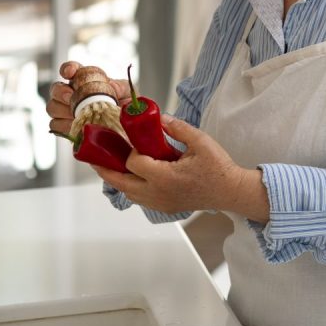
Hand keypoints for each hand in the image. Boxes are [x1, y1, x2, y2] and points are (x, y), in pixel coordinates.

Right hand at [46, 61, 129, 136]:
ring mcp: (65, 110)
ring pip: (52, 107)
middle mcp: (72, 93)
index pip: (70, 69)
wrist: (125, 126)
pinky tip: (76, 125)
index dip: (67, 68)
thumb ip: (120, 86)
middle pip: (55, 89)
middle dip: (61, 91)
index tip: (70, 72)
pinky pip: (55, 124)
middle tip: (71, 96)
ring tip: (76, 113)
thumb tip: (110, 86)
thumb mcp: (127, 92)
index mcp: (85, 80)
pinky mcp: (64, 127)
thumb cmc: (124, 104)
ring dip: (62, 110)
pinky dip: (63, 125)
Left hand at [93, 116, 269, 221]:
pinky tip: (133, 176)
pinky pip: (139, 198)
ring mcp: (160, 202)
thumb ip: (178, 128)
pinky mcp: (164, 207)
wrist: (230, 192)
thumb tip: (159, 117)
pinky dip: (131, 187)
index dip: (131, 151)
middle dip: (105, 169)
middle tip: (94, 157)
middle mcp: (158, 193)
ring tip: (111, 165)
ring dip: (118, 179)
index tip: (135, 141)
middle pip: (121, 183)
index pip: (134, 163)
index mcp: (165, 177)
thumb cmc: (219, 168)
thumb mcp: (201, 142)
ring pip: (128, 193)